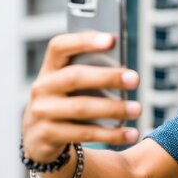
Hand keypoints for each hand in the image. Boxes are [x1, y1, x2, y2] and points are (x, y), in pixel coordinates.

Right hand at [21, 31, 141, 162]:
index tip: (111, 39)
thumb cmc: (67, 102)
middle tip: (135, 79)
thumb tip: (126, 72)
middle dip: (107, 77)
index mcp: (49, 68)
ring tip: (137, 109)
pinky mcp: (47, 136)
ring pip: (81, 107)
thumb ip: (92, 73)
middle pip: (74, 76)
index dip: (84, 40)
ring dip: (114, 108)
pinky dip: (111, 134)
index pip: (60, 46)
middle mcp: (42, 88)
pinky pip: (84, 133)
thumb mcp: (72, 86)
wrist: (40, 138)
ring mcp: (41, 112)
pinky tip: (131, 133)